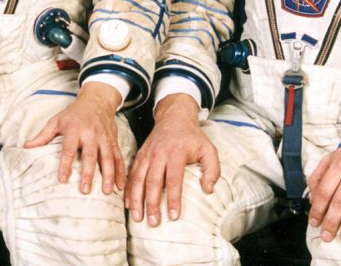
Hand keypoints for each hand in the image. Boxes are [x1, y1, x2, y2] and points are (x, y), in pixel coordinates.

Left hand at [24, 81, 124, 194]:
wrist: (97, 100)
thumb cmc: (74, 113)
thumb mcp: (56, 121)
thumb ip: (43, 136)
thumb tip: (26, 147)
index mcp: (74, 129)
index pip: (68, 149)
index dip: (65, 165)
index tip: (62, 180)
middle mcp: (90, 134)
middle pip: (90, 156)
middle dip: (88, 174)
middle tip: (85, 190)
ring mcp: (104, 138)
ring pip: (108, 158)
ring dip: (109, 176)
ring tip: (106, 192)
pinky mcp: (113, 141)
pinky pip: (118, 158)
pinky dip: (121, 172)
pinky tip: (120, 185)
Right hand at [125, 93, 218, 224]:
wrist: (174, 117)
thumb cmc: (193, 137)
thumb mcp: (209, 150)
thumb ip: (213, 169)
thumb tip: (208, 190)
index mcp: (176, 153)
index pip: (173, 179)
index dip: (173, 199)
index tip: (173, 216)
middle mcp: (158, 154)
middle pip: (152, 181)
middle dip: (151, 204)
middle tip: (153, 222)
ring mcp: (147, 154)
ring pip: (138, 179)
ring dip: (136, 199)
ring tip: (137, 217)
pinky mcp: (140, 155)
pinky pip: (132, 174)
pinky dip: (128, 190)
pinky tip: (128, 203)